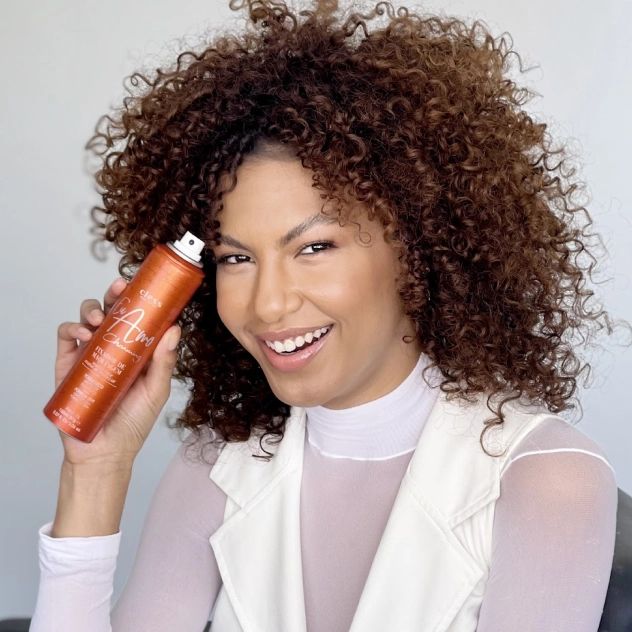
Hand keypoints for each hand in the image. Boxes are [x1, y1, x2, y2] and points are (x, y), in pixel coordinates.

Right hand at [53, 277, 180, 466]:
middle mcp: (113, 347)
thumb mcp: (156, 390)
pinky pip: (65, 336)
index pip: (137, 317)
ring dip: (92, 308)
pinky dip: (72, 327)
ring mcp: (90, 353)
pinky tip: (84, 333)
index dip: (140, 299)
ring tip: (101, 318)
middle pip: (112, 310)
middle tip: (119, 288)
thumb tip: (175, 329)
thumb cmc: (134, 422)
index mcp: (136, 349)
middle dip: (114, 293)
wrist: (105, 452)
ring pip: (87, 317)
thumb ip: (164, 361)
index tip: (146, 285)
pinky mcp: (68, 364)